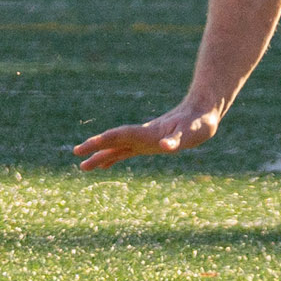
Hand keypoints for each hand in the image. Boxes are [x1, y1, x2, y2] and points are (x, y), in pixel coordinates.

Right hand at [72, 102, 219, 170]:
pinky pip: (127, 152)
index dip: (100, 142)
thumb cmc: (198, 123)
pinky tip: (105, 166)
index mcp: (147, 133)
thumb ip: (176, 140)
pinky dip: (114, 158)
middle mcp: (142, 135)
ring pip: (117, 148)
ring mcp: (144, 140)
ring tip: (83, 167)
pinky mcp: (150, 144)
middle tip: (76, 155)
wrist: (204, 112)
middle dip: (94, 148)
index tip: (83, 148)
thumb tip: (165, 147)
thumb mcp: (190, 133)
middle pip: (113, 141)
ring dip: (101, 157)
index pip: (118, 137)